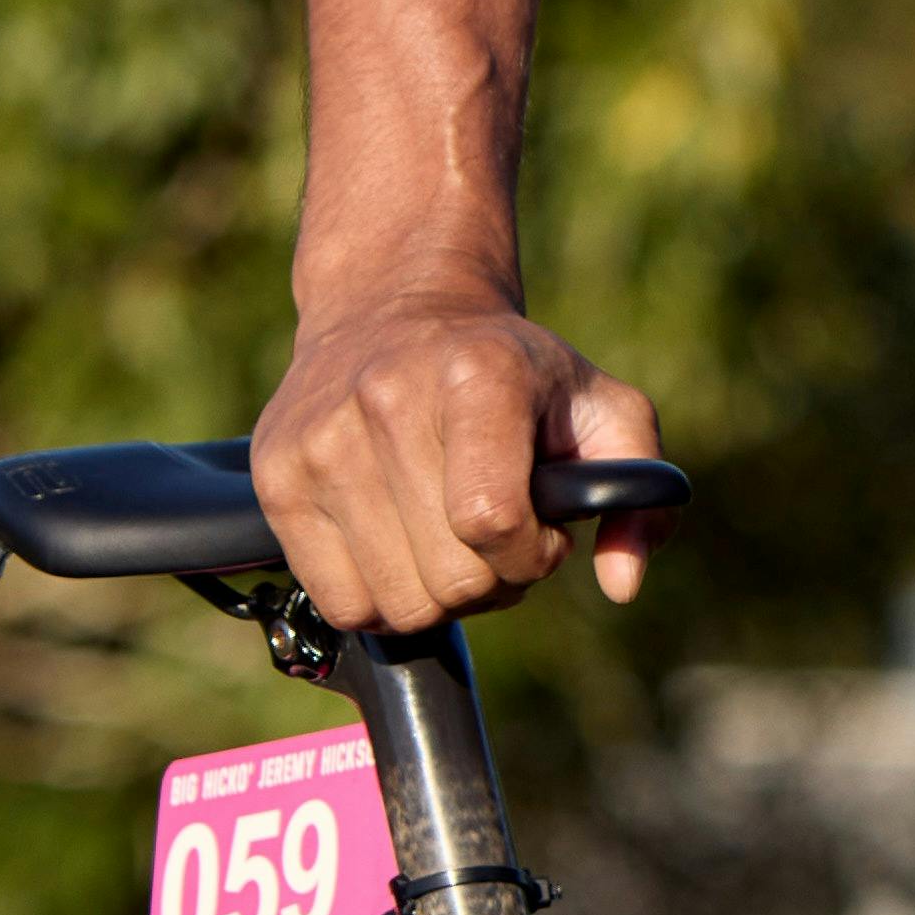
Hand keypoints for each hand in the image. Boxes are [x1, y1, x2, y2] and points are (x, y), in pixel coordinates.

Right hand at [249, 293, 666, 629]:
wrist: (392, 310)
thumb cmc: (512, 374)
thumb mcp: (600, 407)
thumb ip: (638, 492)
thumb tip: (623, 584)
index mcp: (477, 375)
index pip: (493, 520)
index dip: (532, 555)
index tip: (544, 535)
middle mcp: (386, 398)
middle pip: (448, 576)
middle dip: (492, 580)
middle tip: (495, 538)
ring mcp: (320, 440)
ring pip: (394, 603)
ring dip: (437, 595)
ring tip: (448, 541)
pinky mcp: (277, 477)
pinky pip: (339, 603)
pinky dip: (381, 599)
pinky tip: (401, 549)